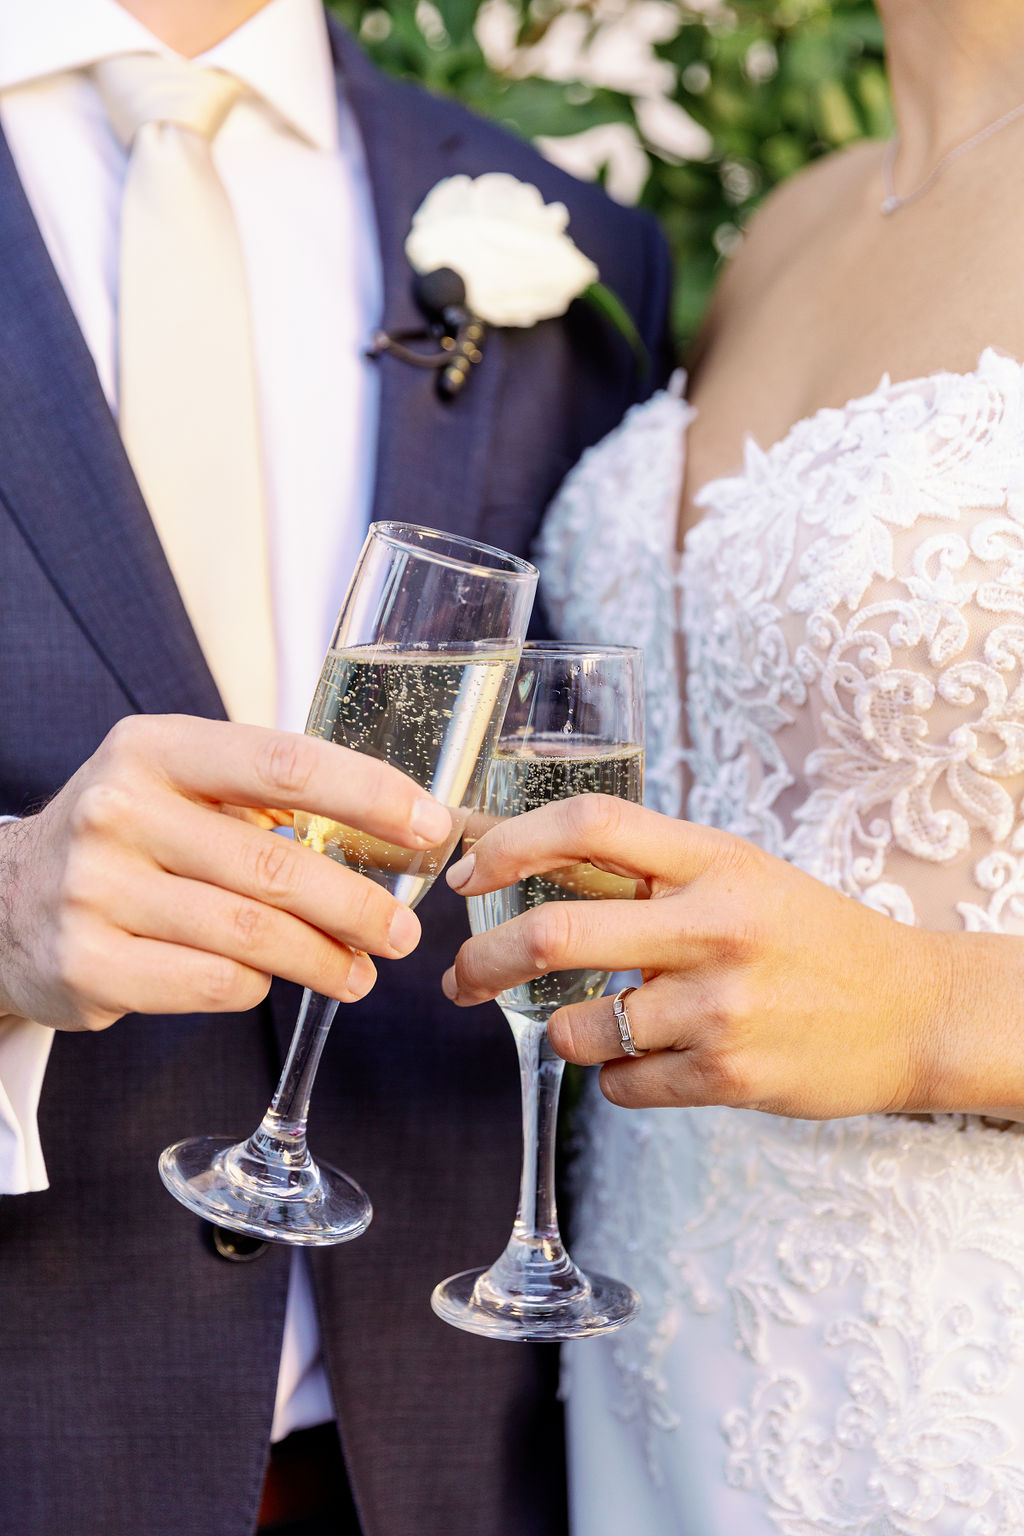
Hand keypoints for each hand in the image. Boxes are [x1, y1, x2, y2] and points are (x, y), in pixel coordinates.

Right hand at [0, 714, 451, 1031]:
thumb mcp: (176, 786)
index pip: (286, 763)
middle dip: (361, 905)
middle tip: (402, 932)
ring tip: (360, 972)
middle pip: (279, 866)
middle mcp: (119, 810)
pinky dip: (259, 985)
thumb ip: (265, 798)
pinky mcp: (90, 966)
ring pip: (254, 936)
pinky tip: (272, 981)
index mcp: (155, 748)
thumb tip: (393, 834)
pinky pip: (215, 983)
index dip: (371, 795)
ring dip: (325, 960)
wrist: (4, 903)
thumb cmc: (126, 839)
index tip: (430, 827)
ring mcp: (97, 891)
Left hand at [441, 794, 965, 1118]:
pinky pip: (619, 1084)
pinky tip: (655, 1060)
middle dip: (482, 962)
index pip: (590, 824)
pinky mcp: (727, 1075)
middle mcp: (713, 925)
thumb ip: (645, 870)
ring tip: (597, 1025)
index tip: (467, 875)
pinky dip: (614, 1076)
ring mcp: (719, 1004)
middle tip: (460, 980)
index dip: (510, 843)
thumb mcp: (737, 874)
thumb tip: (519, 854)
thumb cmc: (807, 936)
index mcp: (714, 859)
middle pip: (553, 934)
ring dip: (562, 1032)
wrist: (911, 1011)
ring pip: (576, 1027)